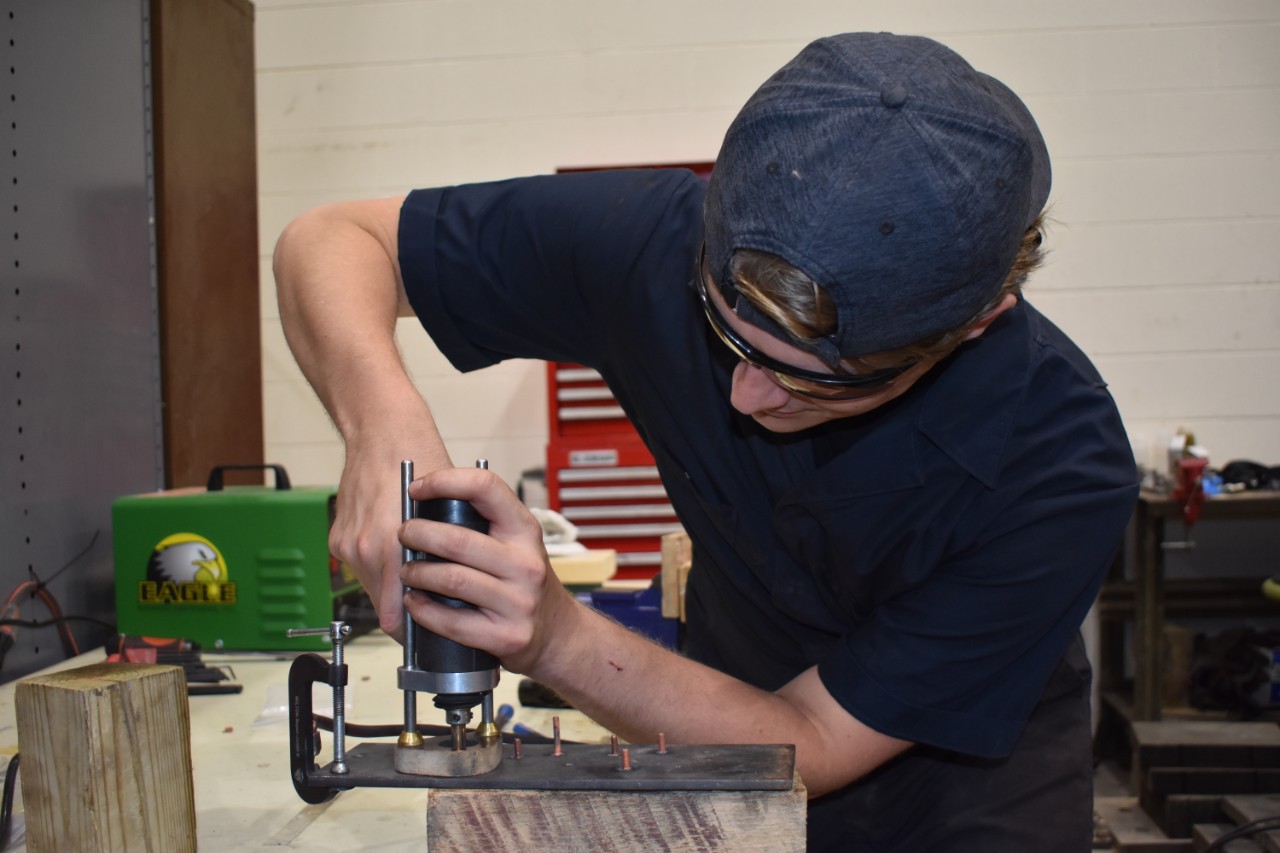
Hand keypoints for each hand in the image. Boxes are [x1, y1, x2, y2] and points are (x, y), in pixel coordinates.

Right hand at [329, 435, 451, 639]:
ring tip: (419, 586)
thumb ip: (451, 548)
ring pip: (374, 589)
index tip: (433, 636)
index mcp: (392, 546)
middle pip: (385, 607)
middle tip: (433, 614)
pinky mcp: (339, 539)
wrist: (382, 432)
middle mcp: (365, 550)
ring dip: (394, 591)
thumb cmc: (418, 459)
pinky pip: (361, 569)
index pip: (398, 614)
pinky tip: (398, 558)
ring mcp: (349, 546)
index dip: (417, 629)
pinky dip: (379, 569)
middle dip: (409, 612)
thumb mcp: (449, 508)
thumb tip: (463, 584)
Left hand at [398, 465, 577, 674]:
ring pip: (451, 580)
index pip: (485, 488)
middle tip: (404, 535)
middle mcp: (526, 564)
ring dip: (416, 573)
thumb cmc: (525, 581)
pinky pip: (451, 622)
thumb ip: (483, 524)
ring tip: (406, 571)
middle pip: (457, 540)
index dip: (444, 481)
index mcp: (525, 531)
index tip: (417, 488)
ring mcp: (518, 603)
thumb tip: (424, 504)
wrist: (557, 633)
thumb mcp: (517, 543)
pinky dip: (423, 610)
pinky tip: (414, 602)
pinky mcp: (505, 636)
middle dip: (418, 534)